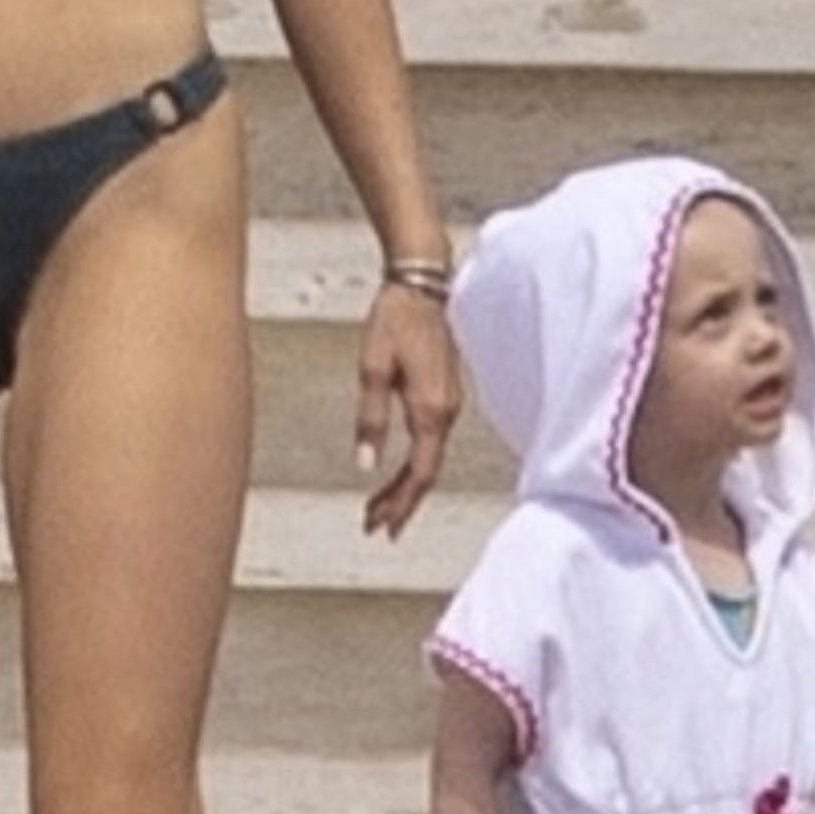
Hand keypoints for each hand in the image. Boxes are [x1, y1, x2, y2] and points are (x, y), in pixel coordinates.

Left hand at [354, 281, 460, 536]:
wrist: (422, 285)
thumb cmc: (395, 320)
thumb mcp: (373, 368)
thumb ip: (371, 418)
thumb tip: (365, 464)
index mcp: (431, 410)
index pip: (419, 473)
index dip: (401, 504)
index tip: (380, 526)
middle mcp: (447, 412)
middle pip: (426, 473)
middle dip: (401, 504)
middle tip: (374, 527)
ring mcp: (448, 404)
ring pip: (429, 459)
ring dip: (405, 486)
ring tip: (378, 509)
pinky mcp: (443, 395)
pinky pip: (430, 442)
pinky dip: (413, 464)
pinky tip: (396, 473)